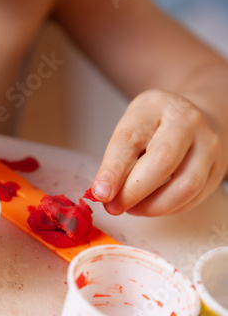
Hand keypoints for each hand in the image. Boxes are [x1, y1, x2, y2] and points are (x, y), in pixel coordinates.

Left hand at [91, 89, 227, 215]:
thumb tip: (104, 195)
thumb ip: (117, 160)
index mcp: (155, 106)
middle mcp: (188, 122)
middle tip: (115, 207)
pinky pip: (193, 199)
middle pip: (162, 163)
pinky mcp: (217, 169)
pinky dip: (168, 209)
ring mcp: (208, 145)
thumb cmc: (156, 127)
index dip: (113, 171)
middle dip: (133, 192)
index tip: (100, 194)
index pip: (130, 140)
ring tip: (133, 208)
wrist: (195, 119)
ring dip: (153, 207)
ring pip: (184, 187)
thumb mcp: (131, 130)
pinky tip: (152, 206)